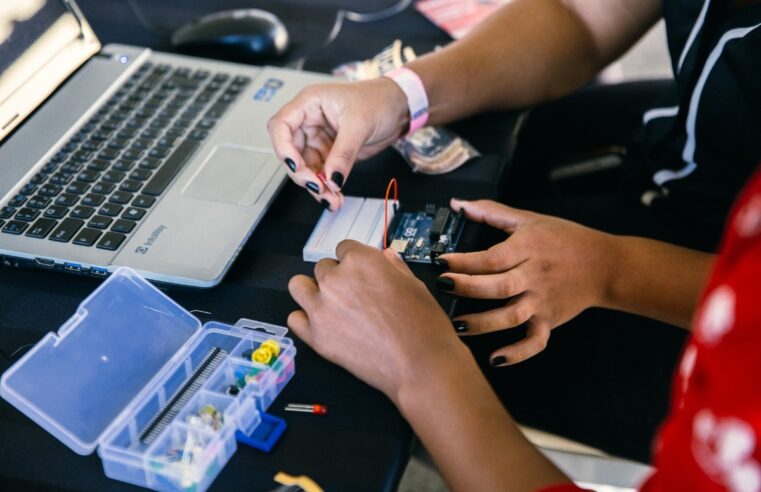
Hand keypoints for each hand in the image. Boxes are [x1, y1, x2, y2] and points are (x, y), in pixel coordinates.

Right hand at [267, 78, 408, 210]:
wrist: (399, 108)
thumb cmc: (378, 100)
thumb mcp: (360, 124)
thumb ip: (343, 153)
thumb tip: (332, 178)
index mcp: (309, 104)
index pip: (281, 126)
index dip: (283, 148)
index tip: (296, 166)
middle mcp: (309, 121)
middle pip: (291, 152)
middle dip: (302, 174)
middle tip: (319, 188)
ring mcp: (318, 139)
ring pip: (306, 168)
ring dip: (316, 186)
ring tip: (331, 199)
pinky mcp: (330, 153)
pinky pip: (321, 174)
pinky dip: (327, 187)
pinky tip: (335, 197)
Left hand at [287, 240, 468, 402]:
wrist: (420, 365)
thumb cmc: (423, 326)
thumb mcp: (415, 285)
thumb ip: (394, 267)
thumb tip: (386, 258)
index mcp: (361, 260)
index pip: (344, 248)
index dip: (355, 261)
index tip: (361, 273)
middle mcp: (336, 279)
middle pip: (324, 267)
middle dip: (337, 277)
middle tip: (353, 295)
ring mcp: (322, 308)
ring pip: (298, 286)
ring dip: (311, 291)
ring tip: (329, 304)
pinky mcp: (315, 336)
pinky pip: (294, 318)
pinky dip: (304, 319)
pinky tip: (322, 325)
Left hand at [437, 199, 616, 365]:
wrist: (605, 265)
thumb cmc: (566, 240)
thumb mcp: (529, 220)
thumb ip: (491, 212)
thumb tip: (459, 204)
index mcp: (527, 250)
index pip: (491, 258)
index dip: (464, 261)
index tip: (441, 262)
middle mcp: (534, 277)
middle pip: (498, 287)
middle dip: (467, 288)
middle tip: (443, 287)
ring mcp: (541, 302)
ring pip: (511, 316)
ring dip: (483, 323)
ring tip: (458, 325)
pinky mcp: (549, 321)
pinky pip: (534, 342)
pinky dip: (517, 353)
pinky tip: (496, 358)